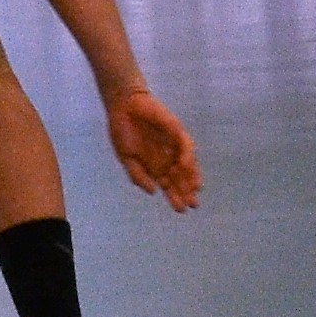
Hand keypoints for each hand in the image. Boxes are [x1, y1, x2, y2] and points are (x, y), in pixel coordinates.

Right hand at [103, 86, 200, 210]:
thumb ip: (138, 175)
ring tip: (193, 190)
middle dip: (186, 191)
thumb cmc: (122, 131)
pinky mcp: (175, 129)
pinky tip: (184, 165)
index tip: (181, 209)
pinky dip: (186, 154)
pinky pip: (184, 143)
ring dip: (191, 175)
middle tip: (193, 205)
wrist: (122, 107)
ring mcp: (172, 143)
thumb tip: (153, 192)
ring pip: (186, 162)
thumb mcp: (126, 158)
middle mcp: (166, 156)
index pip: (168, 184)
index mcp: (154, 164)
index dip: (175, 196)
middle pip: (180, 177)